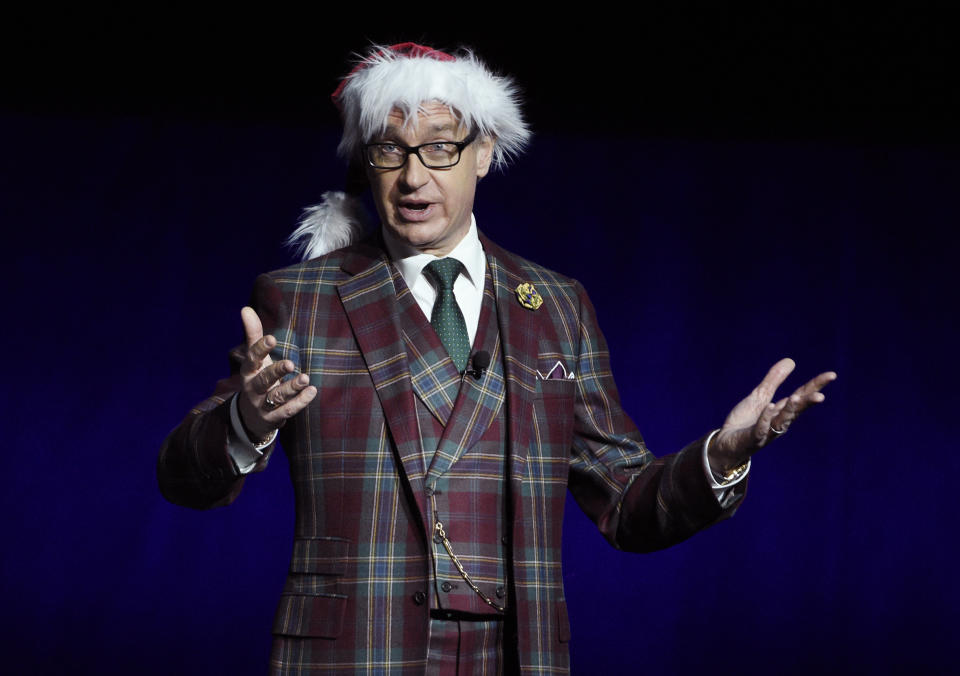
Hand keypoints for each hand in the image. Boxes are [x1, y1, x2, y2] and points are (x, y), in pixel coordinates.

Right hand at [236, 306, 316, 440]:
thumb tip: (245, 308)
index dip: (260, 349)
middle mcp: (253, 388)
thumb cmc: (257, 379)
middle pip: (264, 380)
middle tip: (291, 364)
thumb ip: (253, 335)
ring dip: (292, 388)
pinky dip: (300, 402)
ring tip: (305, 378)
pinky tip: (312, 391)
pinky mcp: (273, 417)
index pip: (252, 359)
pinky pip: (287, 410)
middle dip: (276, 372)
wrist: (250, 416)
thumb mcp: (255, 359)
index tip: (272, 338)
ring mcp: (262, 404)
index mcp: (248, 371)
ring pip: (277, 396)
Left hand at [708, 358, 835, 474]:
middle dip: (808, 402)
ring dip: (790, 410)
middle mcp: (778, 422)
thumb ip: (774, 381)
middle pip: (796, 410)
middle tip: (821, 395)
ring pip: (782, 421)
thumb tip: (791, 361)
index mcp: (782, 411)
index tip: (831, 375)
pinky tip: (771, 407)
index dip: (815, 386)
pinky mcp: (752, 438)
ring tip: (798, 398)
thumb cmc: (745, 421)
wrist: (726, 444)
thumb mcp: (760, 396)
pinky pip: (760, 428)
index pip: (802, 396)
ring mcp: (766, 431)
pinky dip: (766, 418)